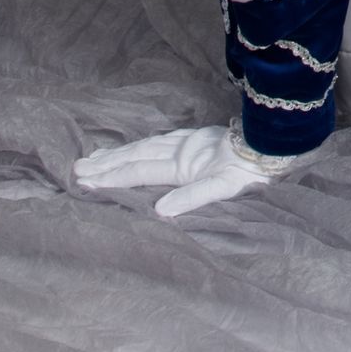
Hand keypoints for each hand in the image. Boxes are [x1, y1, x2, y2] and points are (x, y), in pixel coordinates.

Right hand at [74, 124, 300, 219]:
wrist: (274, 145)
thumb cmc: (250, 171)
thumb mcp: (224, 188)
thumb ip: (192, 198)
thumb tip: (159, 211)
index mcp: (181, 166)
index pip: (138, 172)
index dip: (111, 177)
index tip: (84, 181)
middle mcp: (179, 151)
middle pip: (135, 156)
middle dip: (105, 163)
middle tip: (76, 168)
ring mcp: (187, 143)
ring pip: (144, 147)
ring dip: (118, 153)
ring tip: (95, 156)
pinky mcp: (196, 140)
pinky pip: (157, 142)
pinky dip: (139, 146)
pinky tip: (134, 147)